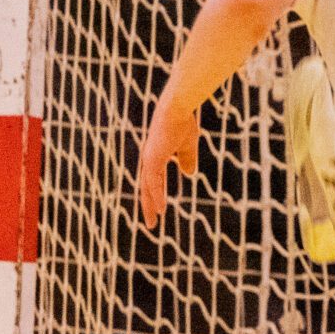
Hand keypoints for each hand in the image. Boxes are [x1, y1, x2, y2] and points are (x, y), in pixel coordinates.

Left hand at [137, 99, 200, 227]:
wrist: (177, 109)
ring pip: (148, 188)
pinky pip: (153, 182)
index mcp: (155, 155)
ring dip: (150, 205)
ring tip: (153, 221)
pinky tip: (160, 208)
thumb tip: (188, 173)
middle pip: (146, 188)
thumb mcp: (188, 145)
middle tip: (151, 224)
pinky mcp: (153, 158)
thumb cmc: (183, 122)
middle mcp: (149, 159)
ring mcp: (149, 159)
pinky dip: (156, 196)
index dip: (155, 195)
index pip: (153, 181)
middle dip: (148, 206)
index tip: (158, 211)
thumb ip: (187, 159)